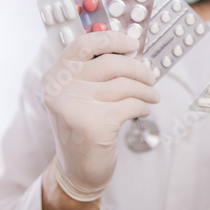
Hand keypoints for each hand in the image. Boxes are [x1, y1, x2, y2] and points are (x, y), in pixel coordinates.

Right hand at [42, 31, 159, 200]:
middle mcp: (61, 89)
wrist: (76, 170)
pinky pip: (131, 105)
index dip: (112, 39)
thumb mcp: (78, 97)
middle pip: (111, 63)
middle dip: (139, 69)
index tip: (133, 44)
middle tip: (151, 77)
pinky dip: (143, 106)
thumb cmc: (83, 129)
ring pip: (125, 85)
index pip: (84, 45)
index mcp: (56, 77)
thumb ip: (94, 74)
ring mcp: (76, 107)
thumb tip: (128, 52)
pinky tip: (144, 111)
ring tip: (152, 97)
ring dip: (146, 90)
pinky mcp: (94, 125)